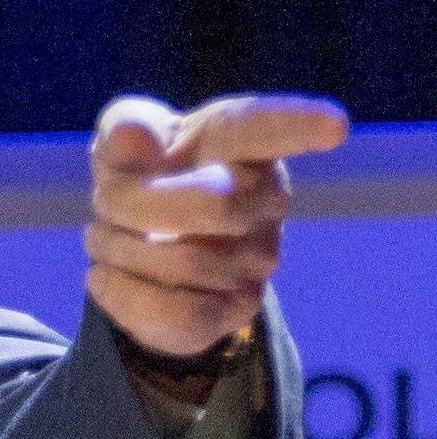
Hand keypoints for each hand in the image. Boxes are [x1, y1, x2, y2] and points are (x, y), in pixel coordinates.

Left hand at [85, 93, 347, 356]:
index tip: (332, 124)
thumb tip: (132, 136)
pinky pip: (173, 314)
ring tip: (116, 236)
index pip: (266, 127)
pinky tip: (113, 276)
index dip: (298, 124)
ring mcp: (260, 256)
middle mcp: (264, 194)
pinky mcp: (237, 307)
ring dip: (118, 249)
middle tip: (106, 200)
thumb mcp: (121, 145)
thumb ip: (123, 134)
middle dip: (132, 204)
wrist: (137, 245)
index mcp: (234, 137)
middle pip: (215, 203)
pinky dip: (121, 294)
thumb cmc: (137, 174)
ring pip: (184, 263)